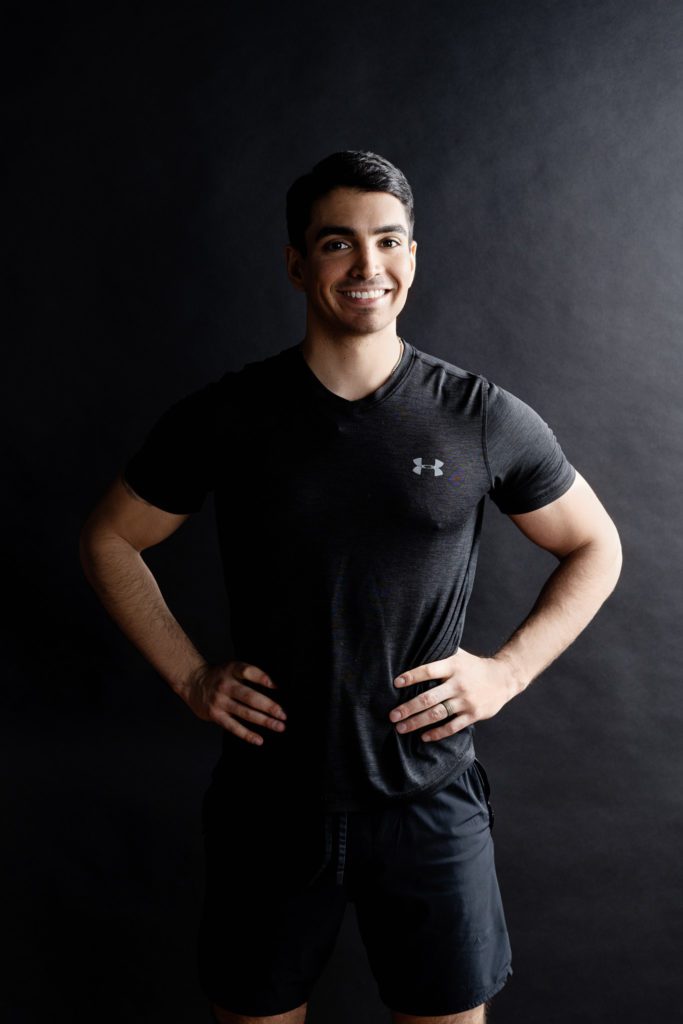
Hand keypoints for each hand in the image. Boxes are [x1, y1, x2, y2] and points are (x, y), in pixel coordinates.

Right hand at [184, 659, 286, 746]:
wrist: (192, 682)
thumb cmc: (219, 676)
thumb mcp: (232, 668)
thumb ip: (250, 674)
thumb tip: (275, 686)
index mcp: (231, 670)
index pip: (248, 671)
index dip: (262, 678)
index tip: (276, 686)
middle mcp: (225, 685)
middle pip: (249, 696)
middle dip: (268, 706)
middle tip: (283, 714)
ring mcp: (219, 701)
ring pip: (244, 713)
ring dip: (264, 721)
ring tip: (279, 726)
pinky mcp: (215, 715)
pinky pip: (233, 727)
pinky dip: (247, 734)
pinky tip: (259, 739)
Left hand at [388, 648, 516, 741]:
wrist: (504, 678)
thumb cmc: (474, 666)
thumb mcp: (458, 655)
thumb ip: (440, 653)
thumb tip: (415, 645)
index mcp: (453, 666)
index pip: (428, 671)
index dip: (411, 676)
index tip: (395, 683)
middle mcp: (458, 684)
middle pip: (429, 697)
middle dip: (408, 708)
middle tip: (392, 715)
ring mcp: (466, 700)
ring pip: (438, 714)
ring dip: (417, 722)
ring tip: (401, 727)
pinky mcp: (473, 714)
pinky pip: (452, 726)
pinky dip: (437, 733)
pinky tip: (424, 737)